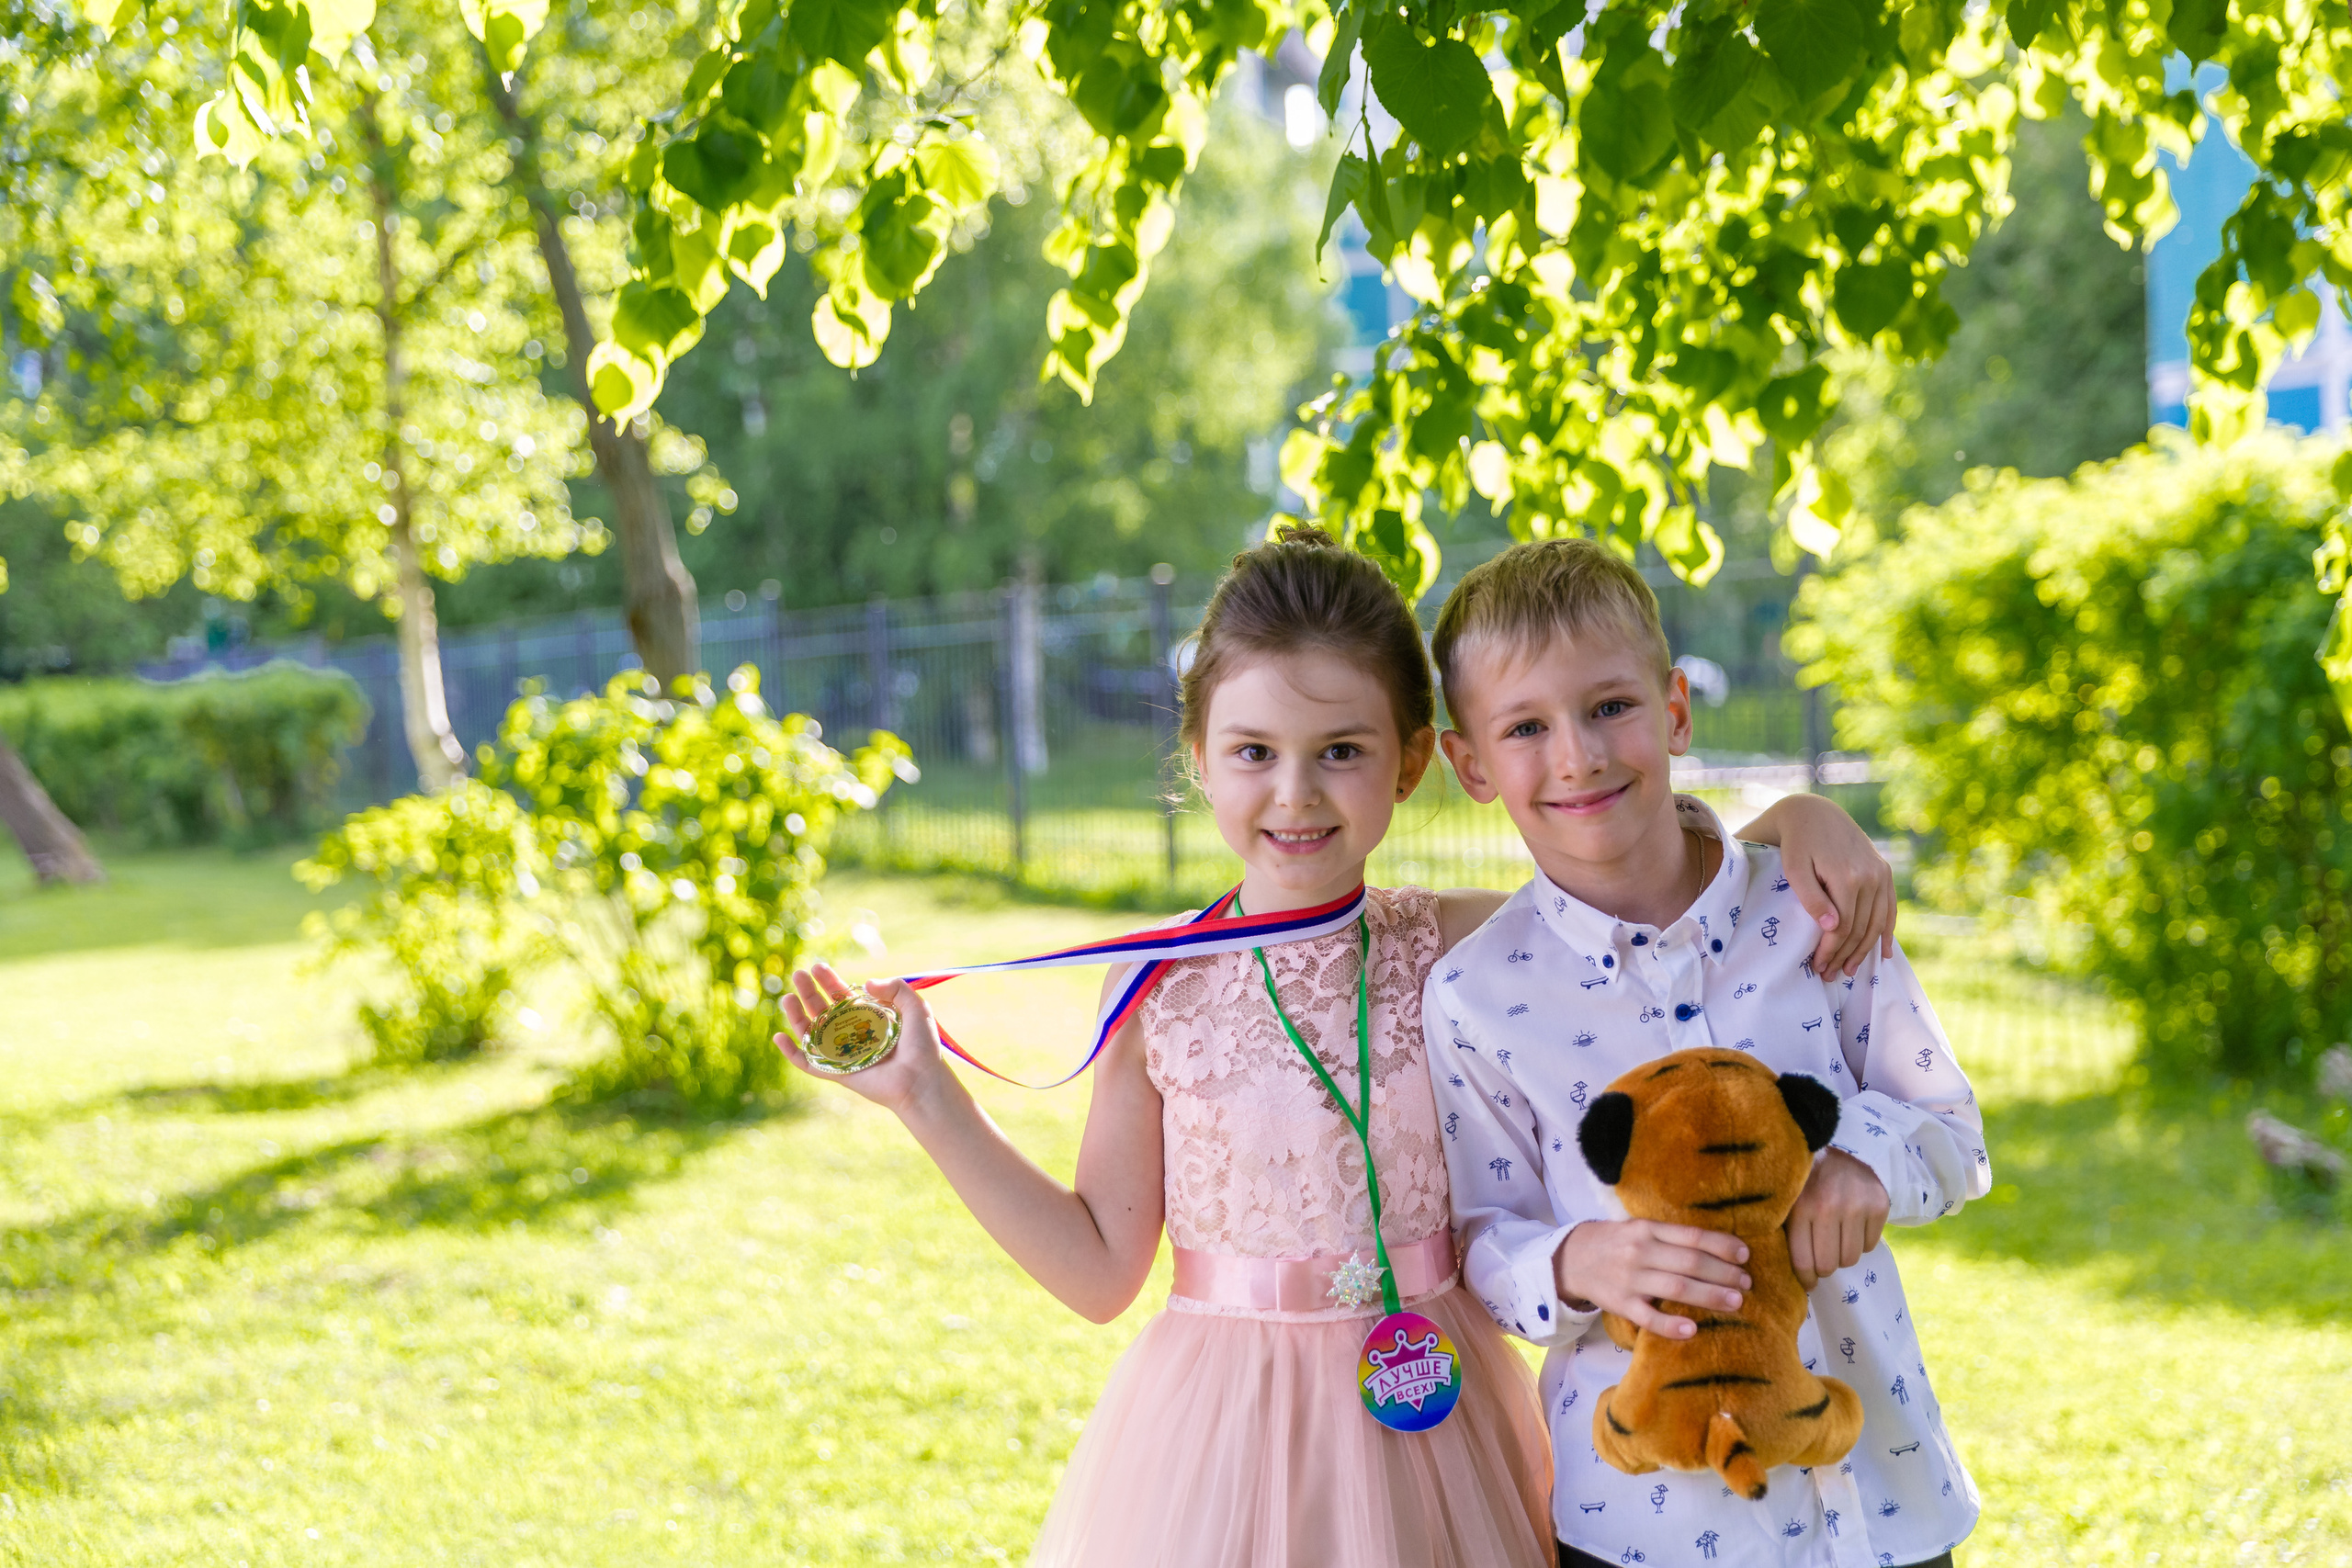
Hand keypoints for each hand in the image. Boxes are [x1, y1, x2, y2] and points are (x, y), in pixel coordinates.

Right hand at [776, 961, 951, 1119]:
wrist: (921, 1080)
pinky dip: (791, 1052)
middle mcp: (853, 1034)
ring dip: (796, 1016)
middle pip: (823, 1011)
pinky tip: (778, 1037)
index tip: (818, 967)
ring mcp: (842, 1053)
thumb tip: (866, 982)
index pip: (843, 997)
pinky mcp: (837, 1072)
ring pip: (812, 1033)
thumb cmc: (922, 1047)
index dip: (829, 982)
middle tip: (799, 974)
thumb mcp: (915, 1007)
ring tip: (787, 997)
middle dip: (809, 992)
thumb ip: (895, 988)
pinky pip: (809, 1063)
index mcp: (869, 1018)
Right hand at [1554, 1219, 1751, 1338]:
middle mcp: (1640, 1252)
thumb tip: (1717, 1247)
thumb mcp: (1639, 1229)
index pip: (1692, 1236)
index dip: (1722, 1245)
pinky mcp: (1621, 1304)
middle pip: (1690, 1262)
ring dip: (1710, 1295)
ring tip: (1735, 1302)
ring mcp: (1630, 1279)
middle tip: (1746, 1283)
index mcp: (1647, 1229)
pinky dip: (1671, 1324)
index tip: (1745, 1255)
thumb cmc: (1615, 1243)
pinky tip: (1693, 1329)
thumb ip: (1670, 1237)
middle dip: (1723, 1273)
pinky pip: (1649, 1317)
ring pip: (1677, 1288)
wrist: (1570, 1258)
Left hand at [1774, 794, 1896, 976]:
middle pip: (1860, 928)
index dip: (1831, 951)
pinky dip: (1887, 932)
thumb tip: (1831, 927)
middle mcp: (1870, 876)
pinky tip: (1882, 953)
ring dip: (1864, 950)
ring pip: (1876, 922)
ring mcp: (1880, 874)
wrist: (1815, 813)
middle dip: (1845, 956)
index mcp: (1847, 877)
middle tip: (1830, 975)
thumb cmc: (1797, 843)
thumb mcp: (1795, 868)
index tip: (1817, 967)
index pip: (1843, 927)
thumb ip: (1811, 897)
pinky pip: (1889, 908)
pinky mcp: (1884, 871)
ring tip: (1849, 970)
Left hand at [1786, 1148, 1888, 1288]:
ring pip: (1850, 1259)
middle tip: (1823, 1258)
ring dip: (1843, 1255)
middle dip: (1824, 1268)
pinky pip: (1870, 1246)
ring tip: (1837, 1239)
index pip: (1803, 1262)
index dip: (1806, 1278)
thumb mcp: (1788, 1199)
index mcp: (1800, 1208)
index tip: (1808, 1282)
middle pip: (1828, 1266)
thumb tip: (1782, 1269)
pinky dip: (1862, 1242)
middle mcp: (1828, 1208)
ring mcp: (1856, 1207)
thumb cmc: (1809, 1179)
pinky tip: (1853, 1226)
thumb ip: (1784, 1229)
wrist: (1843, 1146)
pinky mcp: (1879, 1206)